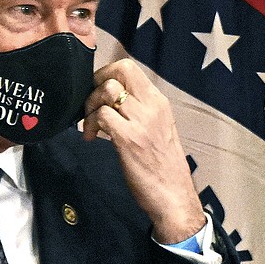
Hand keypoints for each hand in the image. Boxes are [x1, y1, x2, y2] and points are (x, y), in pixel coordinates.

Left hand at [82, 59, 204, 243]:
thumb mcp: (156, 129)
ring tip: (90, 125)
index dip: (106, 73)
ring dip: (90, 105)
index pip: (129, 67)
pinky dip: (90, 124)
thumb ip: (138, 111)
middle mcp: (152, 107)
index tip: (97, 92)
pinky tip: (91, 138)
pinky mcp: (129, 139)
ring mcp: (141, 122)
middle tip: (91, 104)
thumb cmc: (162, 167)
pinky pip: (102, 116)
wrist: (174, 196)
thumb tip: (110, 100)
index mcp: (159, 102)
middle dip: (96, 82)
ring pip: (107, 90)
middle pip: (119, 70)